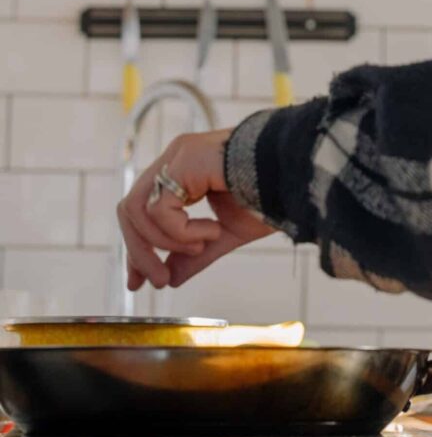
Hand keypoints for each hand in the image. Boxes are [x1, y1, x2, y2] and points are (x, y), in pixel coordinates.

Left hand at [117, 129, 275, 291]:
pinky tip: (212, 231)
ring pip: (138, 209)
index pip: (141, 210)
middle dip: (141, 251)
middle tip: (159, 282)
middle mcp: (175, 158)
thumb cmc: (270, 195)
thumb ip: (194, 253)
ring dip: (164, 243)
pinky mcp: (185, 158)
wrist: (297, 173)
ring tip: (200, 248)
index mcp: (183, 171)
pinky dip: (181, 231)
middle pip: (130, 210)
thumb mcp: (225, 233)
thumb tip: (170, 278)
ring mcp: (178, 155)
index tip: (140, 282)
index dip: (137, 247)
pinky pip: (161, 209)